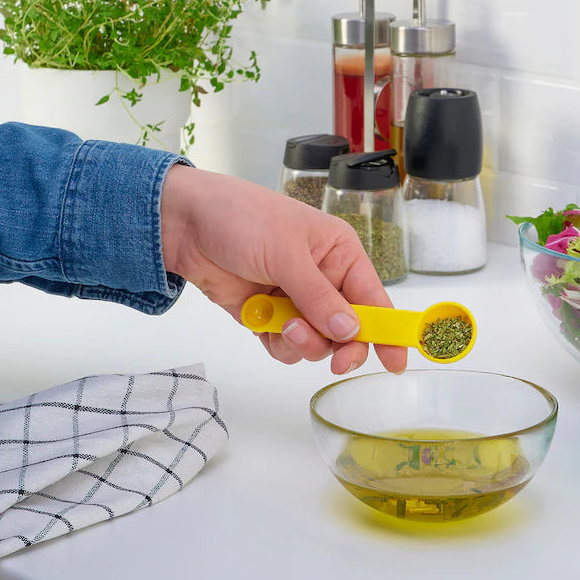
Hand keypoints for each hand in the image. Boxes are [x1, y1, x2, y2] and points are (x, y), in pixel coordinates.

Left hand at [159, 164, 406, 374]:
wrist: (184, 224)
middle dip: (341, 344)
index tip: (395, 361)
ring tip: (281, 325)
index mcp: (339, 253)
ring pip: (318, 342)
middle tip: (335, 361)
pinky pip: (285, 346)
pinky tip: (262, 322)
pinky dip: (277, 344)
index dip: (387, 330)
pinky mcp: (269, 317)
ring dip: (303, 342)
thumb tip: (350, 331)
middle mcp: (324, 278)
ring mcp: (296, 300)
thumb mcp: (286, 253)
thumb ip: (319, 296)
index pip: (373, 297)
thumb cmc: (242, 219)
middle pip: (349, 328)